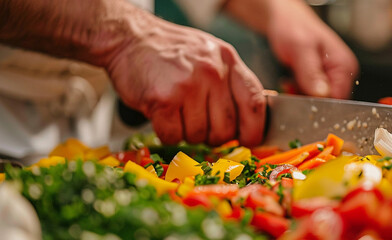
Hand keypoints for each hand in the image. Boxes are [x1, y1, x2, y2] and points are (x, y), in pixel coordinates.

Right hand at [106, 12, 265, 145]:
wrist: (130, 38)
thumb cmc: (169, 52)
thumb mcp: (209, 55)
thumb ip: (228, 83)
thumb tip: (243, 122)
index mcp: (228, 61)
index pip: (254, 103)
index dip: (253, 129)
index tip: (247, 141)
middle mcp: (213, 72)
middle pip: (226, 128)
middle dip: (212, 136)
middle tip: (198, 125)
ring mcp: (189, 85)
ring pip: (199, 135)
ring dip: (186, 133)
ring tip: (176, 112)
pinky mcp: (164, 99)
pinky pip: (174, 136)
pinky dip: (167, 133)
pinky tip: (162, 116)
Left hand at [267, 0, 358, 98]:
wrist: (283, 20)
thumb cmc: (293, 26)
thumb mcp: (301, 48)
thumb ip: (311, 73)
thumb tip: (323, 95)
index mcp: (344, 66)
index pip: (339, 100)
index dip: (320, 106)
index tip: (301, 101)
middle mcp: (340, 74)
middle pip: (327, 104)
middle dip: (306, 101)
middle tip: (290, 88)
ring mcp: (329, 78)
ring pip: (315, 101)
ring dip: (299, 97)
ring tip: (289, 82)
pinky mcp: (318, 80)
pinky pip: (308, 95)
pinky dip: (296, 93)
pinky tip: (289, 83)